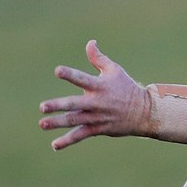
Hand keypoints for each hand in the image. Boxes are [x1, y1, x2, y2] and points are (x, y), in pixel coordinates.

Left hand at [37, 40, 152, 150]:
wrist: (144, 113)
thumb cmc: (127, 88)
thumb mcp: (115, 70)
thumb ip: (98, 58)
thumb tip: (90, 42)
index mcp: (100, 86)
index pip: (82, 78)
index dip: (70, 74)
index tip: (57, 70)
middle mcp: (97, 102)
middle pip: (74, 104)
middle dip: (58, 106)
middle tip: (42, 107)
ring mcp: (96, 117)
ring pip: (74, 121)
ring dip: (58, 123)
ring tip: (42, 124)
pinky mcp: (98, 129)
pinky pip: (81, 135)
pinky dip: (68, 141)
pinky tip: (54, 145)